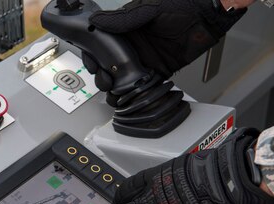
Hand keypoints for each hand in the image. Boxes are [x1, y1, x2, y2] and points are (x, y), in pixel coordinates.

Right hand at [82, 0, 247, 93]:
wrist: (208, 16)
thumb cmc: (183, 5)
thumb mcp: (149, 9)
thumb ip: (123, 19)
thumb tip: (97, 20)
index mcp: (125, 30)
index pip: (101, 45)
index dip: (93, 57)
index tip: (92, 65)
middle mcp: (132, 47)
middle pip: (109, 66)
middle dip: (104, 77)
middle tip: (106, 82)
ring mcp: (144, 59)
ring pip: (124, 78)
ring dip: (117, 88)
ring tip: (116, 94)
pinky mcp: (158, 70)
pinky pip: (144, 85)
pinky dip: (137, 93)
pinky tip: (132, 97)